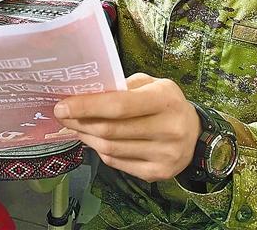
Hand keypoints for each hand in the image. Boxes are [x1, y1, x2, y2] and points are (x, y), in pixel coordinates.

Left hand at [53, 73, 200, 181]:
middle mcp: (168, 129)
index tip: (62, 106)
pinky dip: (99, 151)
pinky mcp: (157, 173)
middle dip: (80, 122)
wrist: (195, 134)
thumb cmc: (165, 103)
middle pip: (110, 130)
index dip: (86, 106)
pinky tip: (93, 140)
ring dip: (86, 137)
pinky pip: (116, 163)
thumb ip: (120, 87)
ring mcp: (164, 155)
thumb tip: (83, 94)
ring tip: (76, 126)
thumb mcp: (149, 84)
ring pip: (110, 149)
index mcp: (165, 100)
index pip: (118, 105)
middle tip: (62, 116)